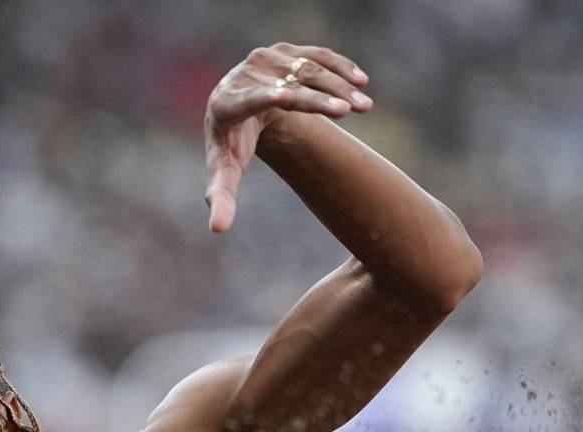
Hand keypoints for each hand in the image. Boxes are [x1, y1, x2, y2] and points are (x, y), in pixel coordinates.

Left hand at [204, 42, 370, 233]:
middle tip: (348, 111)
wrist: (235, 106)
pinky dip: (338, 66)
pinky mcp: (285, 51)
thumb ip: (221, 197)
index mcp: (226, 104)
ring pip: (305, 69)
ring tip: (365, 107)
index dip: (266, 97)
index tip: (286, 98)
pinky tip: (360, 81)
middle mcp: (245, 75)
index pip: (249, 100)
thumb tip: (218, 229)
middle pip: (285, 86)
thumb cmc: (231, 146)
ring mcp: (266, 59)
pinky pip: (315, 56)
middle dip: (318, 99)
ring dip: (337, 85)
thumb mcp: (225, 171)